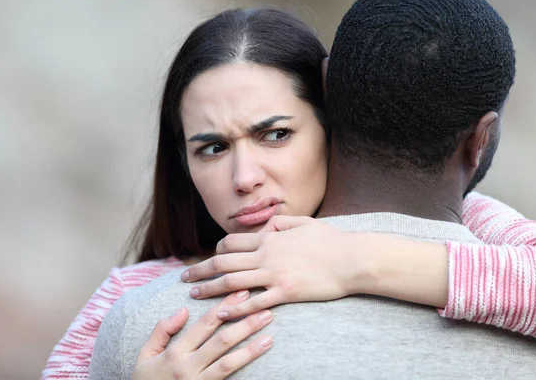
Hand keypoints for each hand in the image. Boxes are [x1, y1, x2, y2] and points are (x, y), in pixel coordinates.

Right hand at [131, 291, 272, 379]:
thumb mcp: (145, 356)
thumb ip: (161, 331)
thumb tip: (183, 310)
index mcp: (175, 353)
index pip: (205, 324)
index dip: (225, 307)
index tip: (242, 293)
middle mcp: (188, 367)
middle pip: (221, 341)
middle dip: (244, 323)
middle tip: (265, 309)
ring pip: (228, 362)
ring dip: (250, 348)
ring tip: (269, 336)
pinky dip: (243, 369)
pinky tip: (258, 361)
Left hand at [180, 216, 355, 319]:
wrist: (351, 258)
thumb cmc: (330, 240)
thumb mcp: (304, 222)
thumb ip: (281, 223)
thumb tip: (267, 227)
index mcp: (269, 238)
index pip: (232, 242)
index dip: (216, 250)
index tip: (208, 258)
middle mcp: (266, 255)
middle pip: (224, 262)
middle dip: (201, 269)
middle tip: (184, 277)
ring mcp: (274, 274)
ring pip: (232, 281)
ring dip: (209, 288)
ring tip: (194, 293)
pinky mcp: (285, 292)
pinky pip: (255, 302)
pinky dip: (235, 307)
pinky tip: (221, 312)